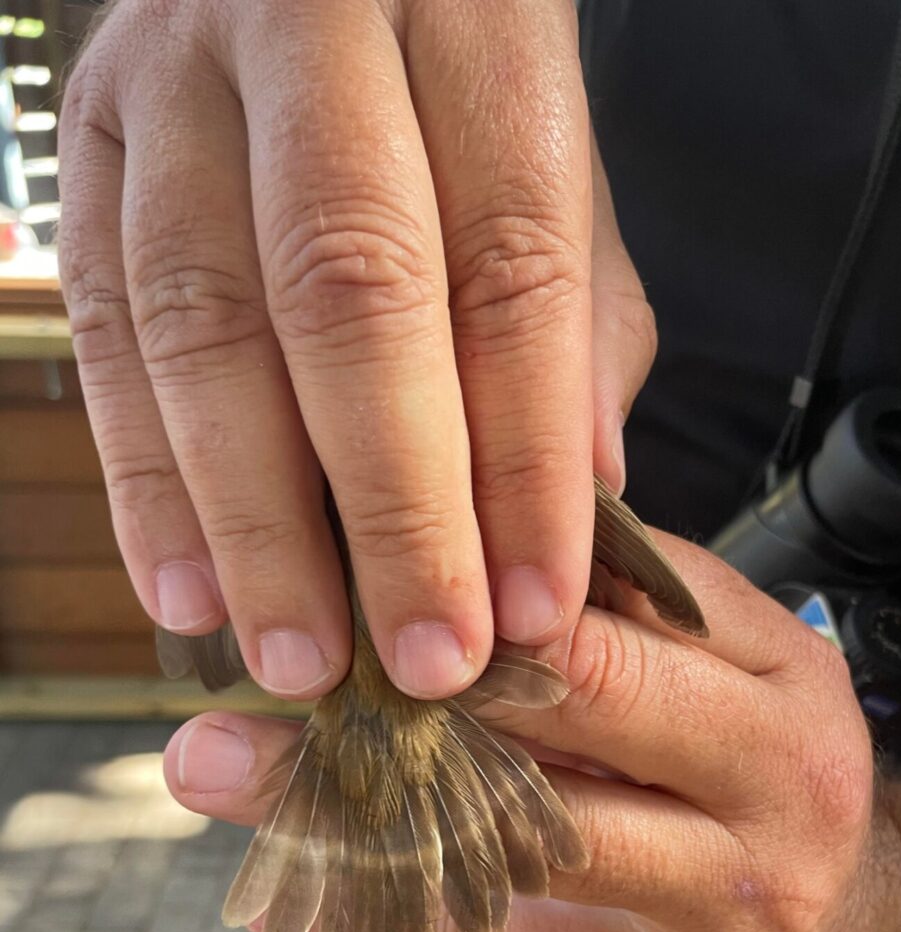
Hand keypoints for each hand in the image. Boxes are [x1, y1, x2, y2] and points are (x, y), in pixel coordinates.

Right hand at [58, 0, 652, 699]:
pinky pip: (99, 332)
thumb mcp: (556, 172)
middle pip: (346, 294)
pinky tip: (190, 592)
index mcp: (471, 15)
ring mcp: (174, 79)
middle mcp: (308, 27)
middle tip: (420, 660)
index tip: (533, 605)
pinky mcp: (85, 143)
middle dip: (390, 508)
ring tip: (300, 658)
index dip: (524, 458)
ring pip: (199, 323)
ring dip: (253, 525)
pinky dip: (146, 483)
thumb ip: (573, 328)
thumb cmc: (458, 90)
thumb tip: (578, 510)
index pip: (511, 267)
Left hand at [163, 530, 900, 931]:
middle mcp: (779, 780)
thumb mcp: (733, 664)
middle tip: (253, 652)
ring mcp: (735, 904)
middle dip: (397, 678)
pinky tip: (285, 898)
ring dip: (350, 801)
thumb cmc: (756, 769)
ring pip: (516, 840)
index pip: (608, 611)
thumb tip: (450, 538)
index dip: (465, 590)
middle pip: (569, 709)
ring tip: (214, 768)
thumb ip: (624, 603)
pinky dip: (382, 923)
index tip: (335, 566)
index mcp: (780, 672)